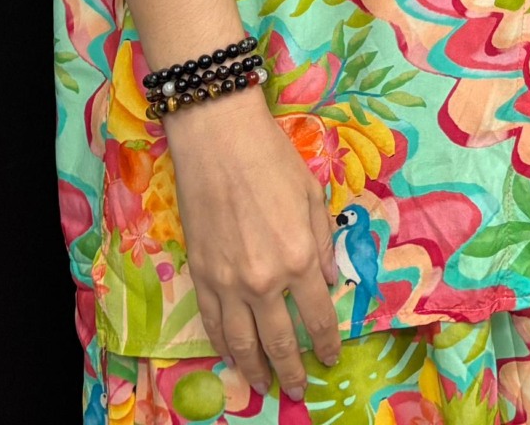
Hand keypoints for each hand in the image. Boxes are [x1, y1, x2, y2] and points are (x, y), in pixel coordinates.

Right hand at [163, 88, 342, 396]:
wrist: (218, 140)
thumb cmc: (272, 160)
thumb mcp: (313, 196)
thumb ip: (323, 243)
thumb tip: (327, 282)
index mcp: (299, 258)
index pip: (318, 317)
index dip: (326, 344)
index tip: (330, 359)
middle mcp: (264, 280)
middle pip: (280, 341)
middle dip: (292, 372)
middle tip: (299, 390)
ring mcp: (228, 282)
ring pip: (242, 342)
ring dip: (255, 370)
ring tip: (264, 386)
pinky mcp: (200, 276)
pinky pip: (212, 324)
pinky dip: (223, 346)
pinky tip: (231, 356)